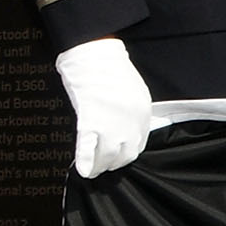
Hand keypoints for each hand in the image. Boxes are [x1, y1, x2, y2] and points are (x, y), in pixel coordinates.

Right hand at [52, 37, 154, 177]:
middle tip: (105, 167)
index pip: (139, 144)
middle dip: (114, 163)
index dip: (126, 153)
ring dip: (100, 166)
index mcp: (143, 113)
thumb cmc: (112, 70)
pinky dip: (85, 161)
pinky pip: (88, 147)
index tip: (118, 157)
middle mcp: (130, 121)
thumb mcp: (134, 92)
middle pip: (126, 155)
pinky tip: (83, 170)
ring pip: (107, 156)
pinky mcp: (90, 120)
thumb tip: (125, 130)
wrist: (96, 55)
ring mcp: (111, 122)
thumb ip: (133, 113)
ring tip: (93, 170)